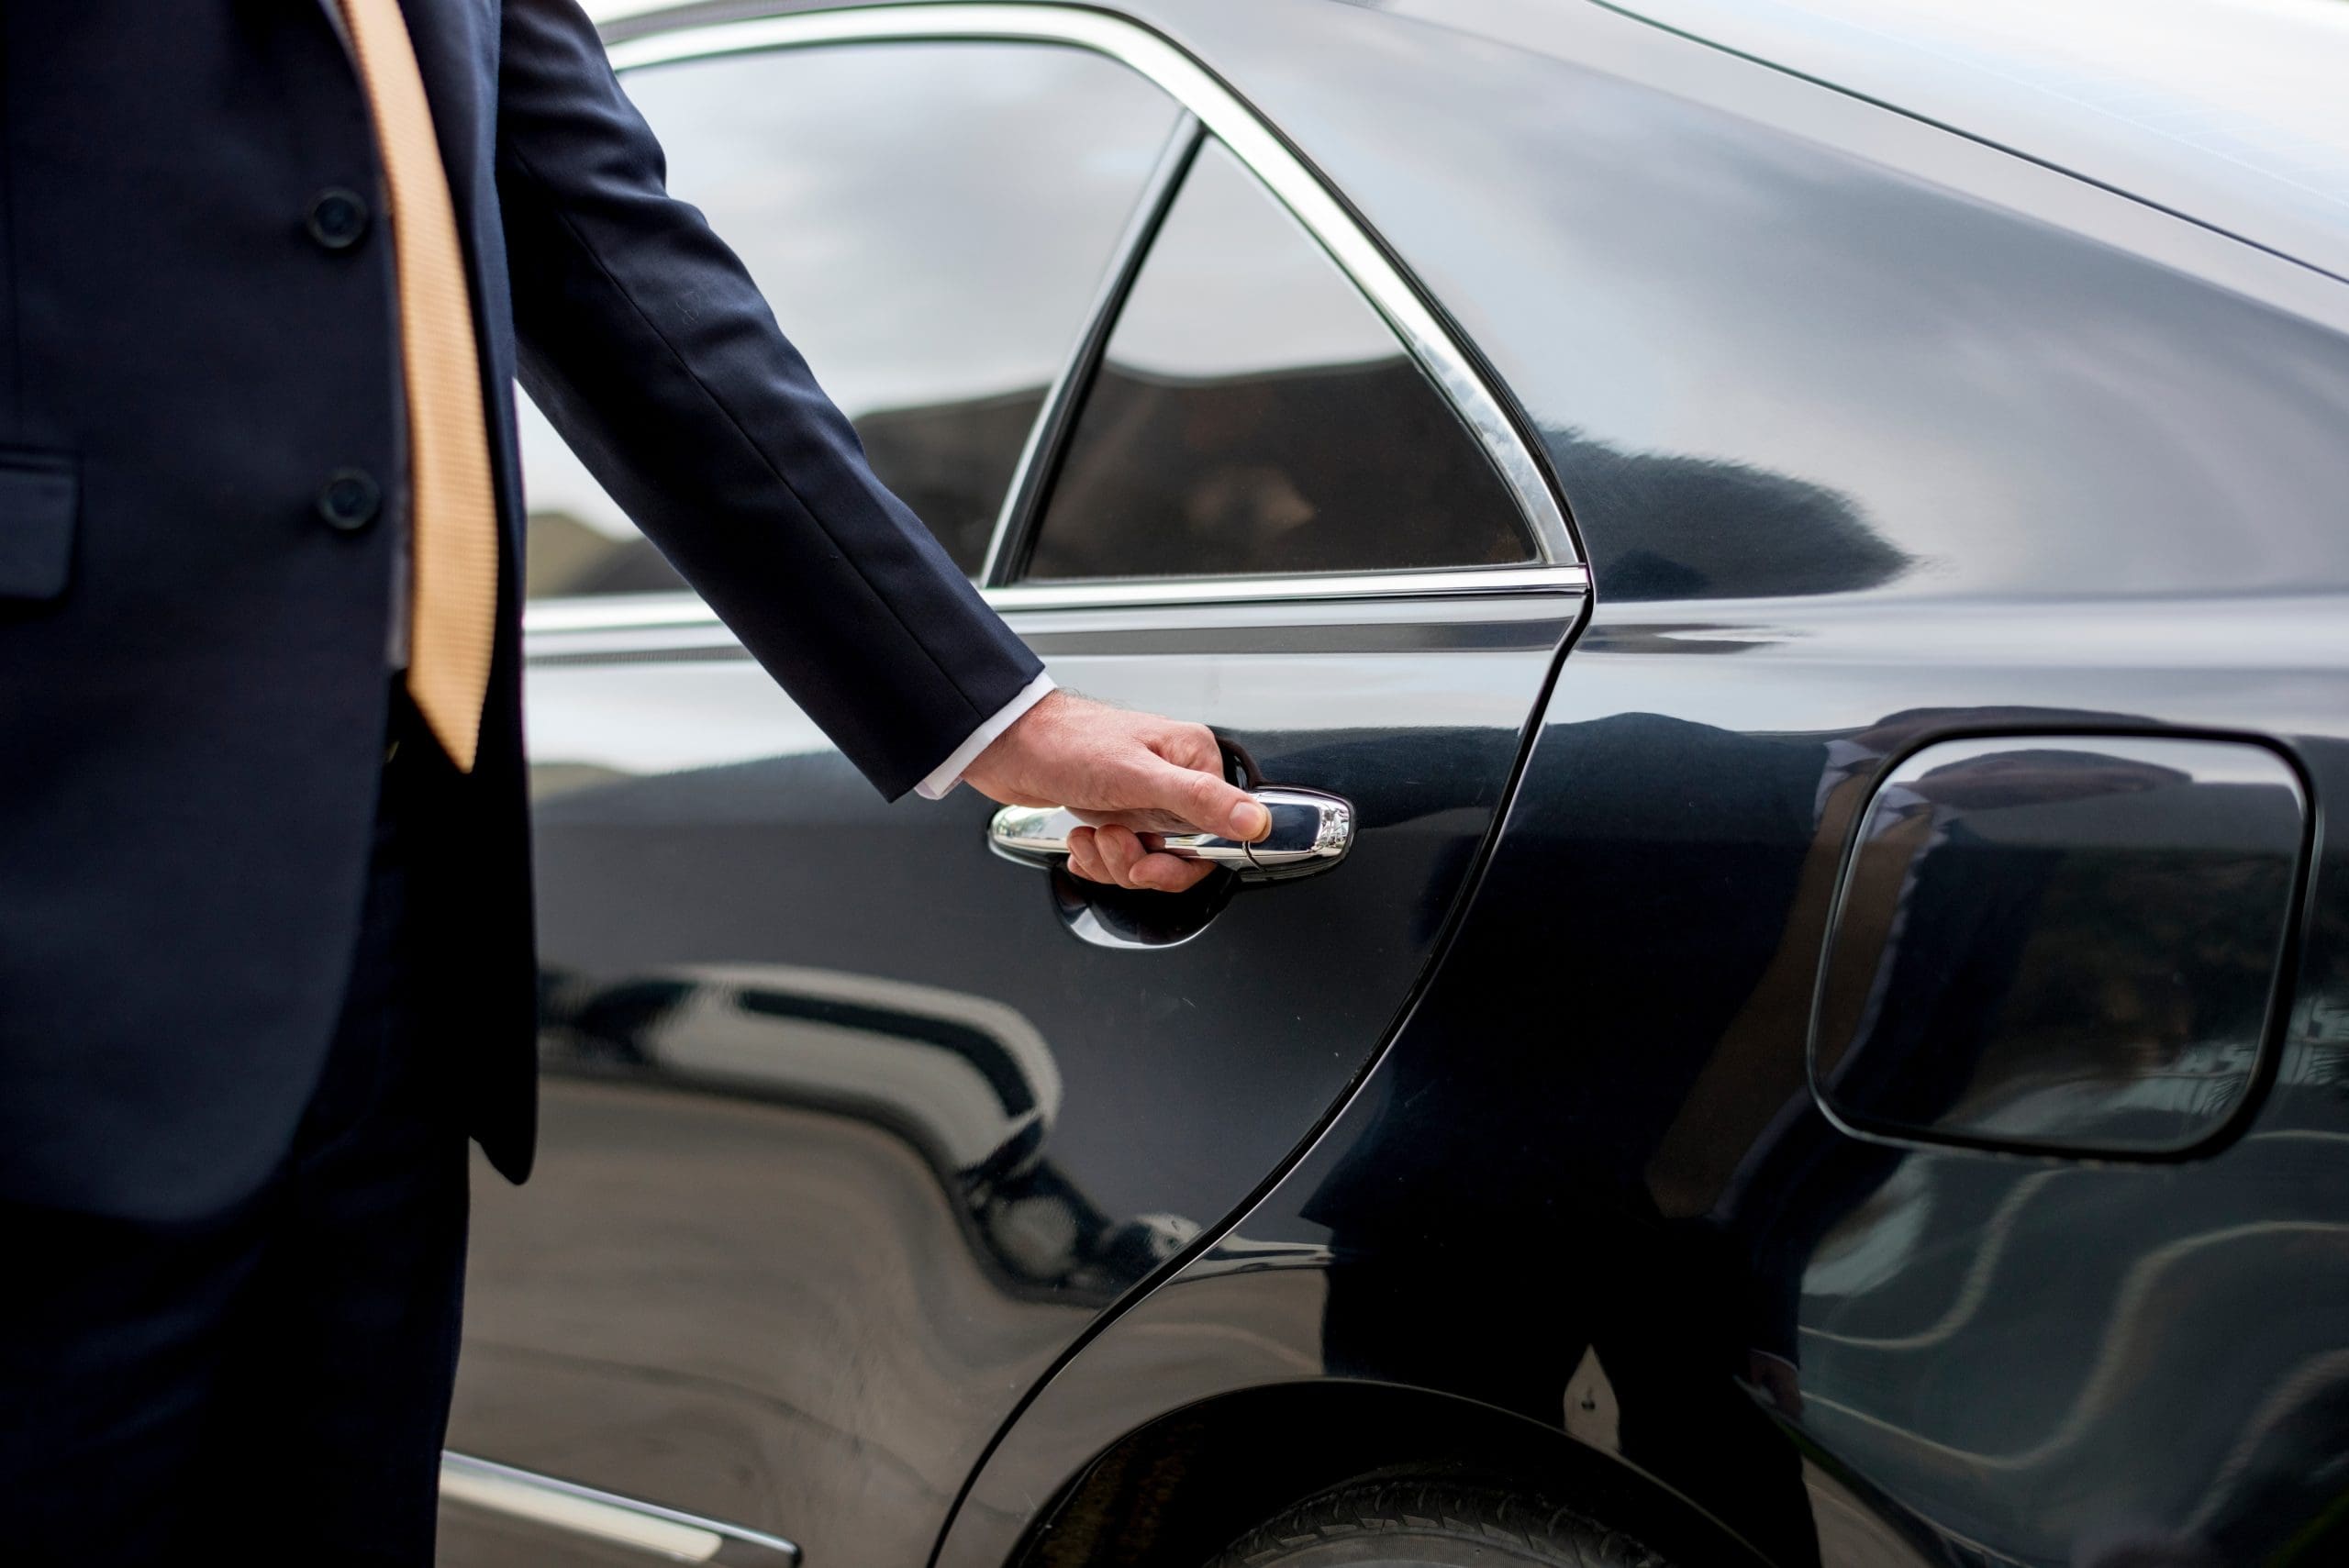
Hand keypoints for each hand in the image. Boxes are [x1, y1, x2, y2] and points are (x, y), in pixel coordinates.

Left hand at [962, 690, 1269, 891]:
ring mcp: (1143, 798)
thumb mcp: (1137, 777)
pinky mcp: (1116, 812)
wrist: (1005, 746)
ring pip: (1148, 860)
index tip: (1153, 862)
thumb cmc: (1065, 745)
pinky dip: (1098, 859)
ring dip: (1114, 860)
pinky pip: (1122, 857)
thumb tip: (1254, 820)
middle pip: (1182, 854)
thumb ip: (1199, 801)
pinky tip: (1081, 840)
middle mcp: (1173, 779)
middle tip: (1113, 844)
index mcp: (1192, 761)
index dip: (1183, 861)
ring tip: (1090, 836)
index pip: (1218, 833)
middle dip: (1140, 862)